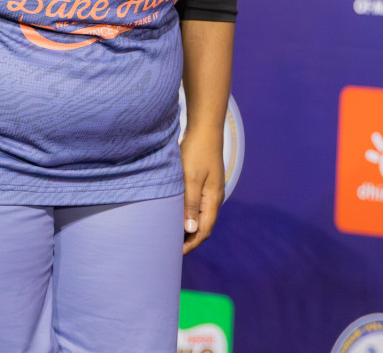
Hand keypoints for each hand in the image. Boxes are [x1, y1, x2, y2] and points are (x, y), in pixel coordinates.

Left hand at [179, 126, 224, 254]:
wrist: (204, 128)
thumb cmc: (197, 151)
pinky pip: (195, 205)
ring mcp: (209, 190)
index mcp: (213, 200)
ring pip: (198, 216)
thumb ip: (190, 203)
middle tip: (169, 248)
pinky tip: (173, 213)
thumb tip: (190, 229)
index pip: (204, 230)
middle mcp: (213, 198)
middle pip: (202, 226)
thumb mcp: (192, 178)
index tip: (175, 254)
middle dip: (188, 239)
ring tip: (169, 234)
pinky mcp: (203, 182)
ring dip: (186, 226)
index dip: (191, 244)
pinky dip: (185, 213)